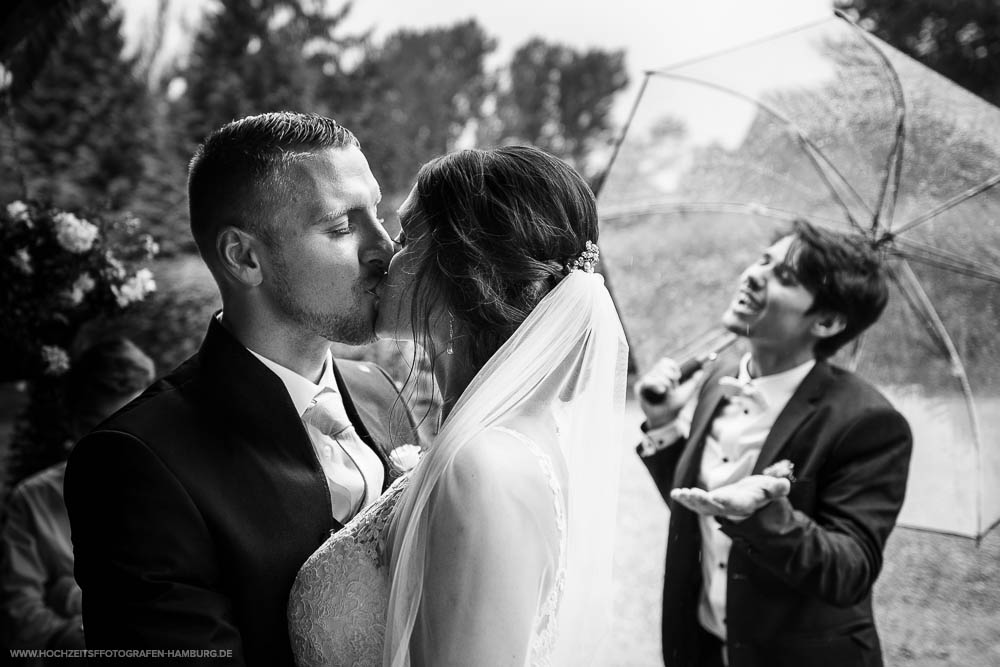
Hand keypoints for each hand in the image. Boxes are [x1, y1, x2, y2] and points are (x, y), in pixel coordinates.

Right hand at [635, 357, 701, 427]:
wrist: (665, 419)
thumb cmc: (674, 406)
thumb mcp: (686, 393)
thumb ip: (693, 381)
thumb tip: (701, 371)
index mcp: (662, 375)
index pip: (665, 362)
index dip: (673, 367)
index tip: (678, 377)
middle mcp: (652, 376)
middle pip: (661, 366)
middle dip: (671, 376)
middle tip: (672, 388)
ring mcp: (646, 381)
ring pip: (656, 373)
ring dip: (666, 383)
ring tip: (665, 392)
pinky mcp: (640, 388)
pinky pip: (648, 381)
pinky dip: (656, 384)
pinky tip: (661, 391)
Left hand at [671, 474, 790, 517]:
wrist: (754, 499)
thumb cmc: (763, 491)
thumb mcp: (772, 488)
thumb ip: (777, 487)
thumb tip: (785, 484)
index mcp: (744, 504)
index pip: (735, 504)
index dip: (726, 501)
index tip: (716, 497)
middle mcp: (729, 508)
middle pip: (714, 507)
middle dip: (702, 501)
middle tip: (692, 493)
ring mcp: (717, 507)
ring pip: (702, 507)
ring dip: (690, 501)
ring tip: (679, 494)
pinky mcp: (709, 503)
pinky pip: (695, 504)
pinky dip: (685, 499)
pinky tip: (675, 493)